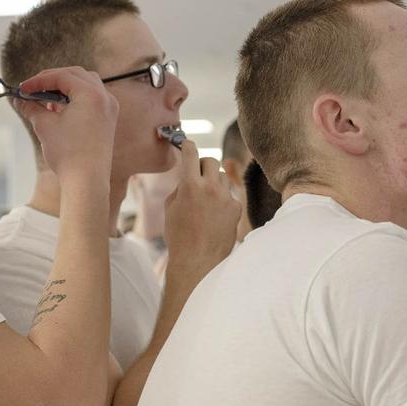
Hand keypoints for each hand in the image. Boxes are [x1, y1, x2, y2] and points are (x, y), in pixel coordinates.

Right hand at [15, 68, 118, 184]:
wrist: (87, 181)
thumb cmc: (69, 154)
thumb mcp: (45, 126)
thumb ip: (31, 108)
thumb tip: (19, 100)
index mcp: (92, 94)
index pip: (62, 76)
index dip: (39, 80)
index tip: (23, 88)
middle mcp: (105, 98)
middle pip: (76, 75)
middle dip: (52, 80)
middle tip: (33, 89)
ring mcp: (109, 109)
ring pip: (85, 85)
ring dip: (64, 87)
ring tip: (45, 100)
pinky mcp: (108, 120)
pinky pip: (91, 99)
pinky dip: (75, 98)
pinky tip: (59, 109)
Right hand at [163, 141, 240, 292]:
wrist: (197, 261)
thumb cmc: (179, 236)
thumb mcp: (170, 208)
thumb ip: (180, 187)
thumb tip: (188, 175)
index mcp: (190, 185)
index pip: (191, 153)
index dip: (188, 146)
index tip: (187, 144)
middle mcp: (210, 188)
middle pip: (211, 161)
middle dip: (203, 164)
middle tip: (197, 173)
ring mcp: (226, 198)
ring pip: (222, 177)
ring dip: (213, 182)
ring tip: (205, 200)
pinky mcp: (236, 209)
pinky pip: (229, 195)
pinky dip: (222, 200)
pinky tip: (214, 215)